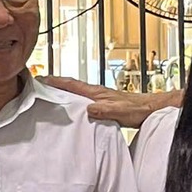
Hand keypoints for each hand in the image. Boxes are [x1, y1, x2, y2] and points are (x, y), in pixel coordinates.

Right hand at [44, 76, 182, 127]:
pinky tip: (73, 110)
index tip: (40, 79)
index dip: (55, 82)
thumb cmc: (137, 110)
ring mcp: (100, 97)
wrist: (151, 109)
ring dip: (64, 94)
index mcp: (96, 93)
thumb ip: (103, 110)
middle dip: (54, 85)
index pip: (71, 84)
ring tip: (51, 98)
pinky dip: (74, 102)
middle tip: (39, 87)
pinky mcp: (104, 104)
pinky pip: (84, 101)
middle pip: (71, 87)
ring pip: (77, 93)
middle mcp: (96, 93)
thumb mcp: (119, 112)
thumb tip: (88, 110)